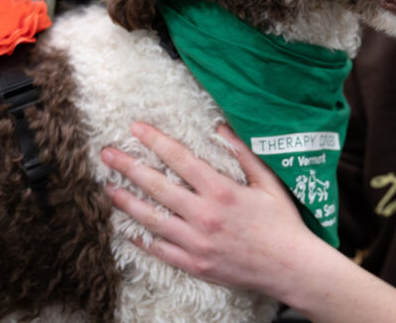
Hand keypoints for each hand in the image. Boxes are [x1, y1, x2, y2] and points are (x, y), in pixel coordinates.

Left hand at [101, 121, 315, 296]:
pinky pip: (159, 250)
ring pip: (151, 219)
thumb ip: (243, 154)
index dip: (156, 141)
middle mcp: (204, 216)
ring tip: (108, 188)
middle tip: (106, 154)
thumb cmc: (282, 222)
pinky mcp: (194, 264)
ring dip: (126, 201)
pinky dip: (140, 238)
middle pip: (157, 186)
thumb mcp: (269, 182)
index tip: (135, 128)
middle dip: (129, 167)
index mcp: (222, 191)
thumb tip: (220, 128)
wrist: (289, 267)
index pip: (181, 159)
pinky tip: (127, 228)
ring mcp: (196, 242)